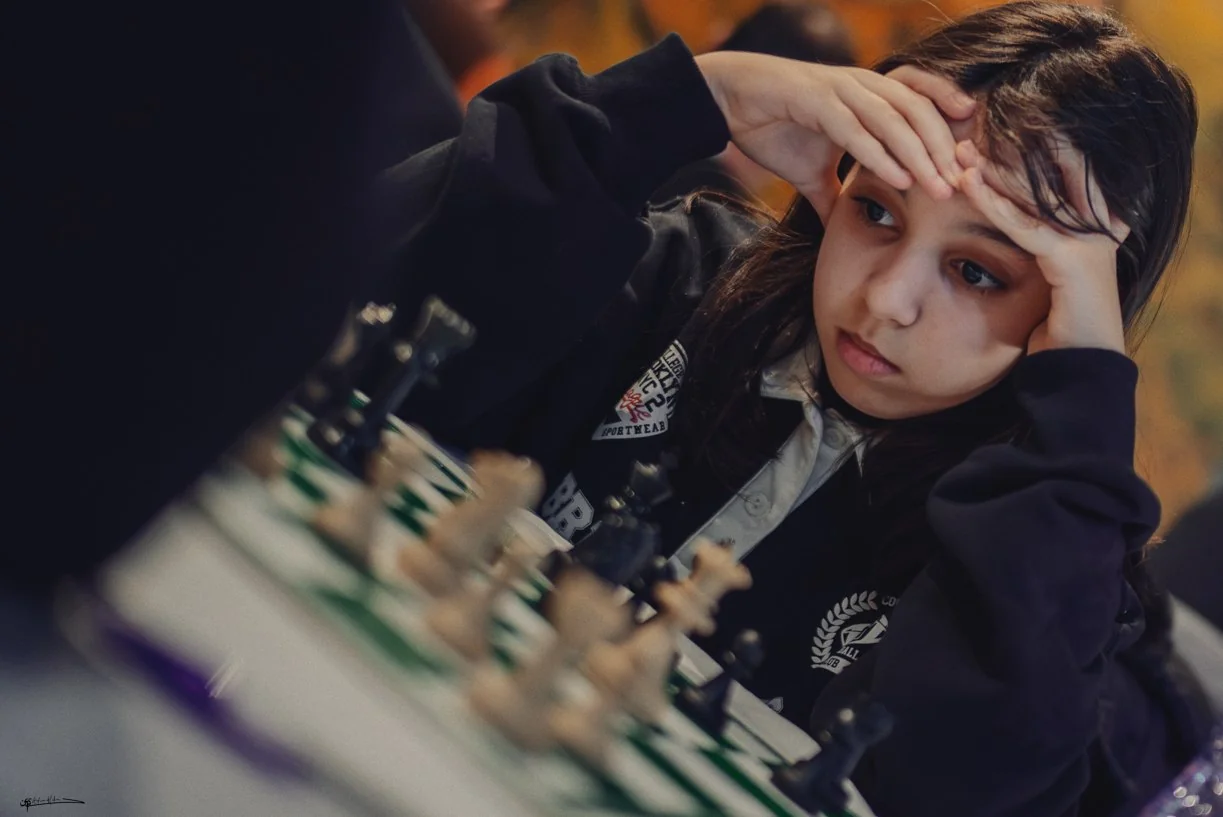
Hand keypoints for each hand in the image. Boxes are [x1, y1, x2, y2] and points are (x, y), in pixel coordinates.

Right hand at [695, 52, 975, 218]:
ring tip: (939, 188)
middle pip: (919, 111)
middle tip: (963, 187)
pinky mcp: (815, 101)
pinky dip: (880, 154)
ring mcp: (840, 91)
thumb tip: (839, 230)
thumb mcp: (810, 172)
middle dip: (943, 149)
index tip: (969, 163)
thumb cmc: (770, 127)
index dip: (948, 126)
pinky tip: (898, 178)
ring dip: (920, 155)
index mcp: (867, 94)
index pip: (922, 102)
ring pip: (894, 119)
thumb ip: (832, 195)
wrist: (728, 102)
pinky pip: (856, 129)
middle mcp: (861, 86)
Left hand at [956, 138, 1129, 355]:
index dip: (1023, 150)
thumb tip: (997, 210)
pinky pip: (1025, 225)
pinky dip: (994, 203)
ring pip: (1035, 193)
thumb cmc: (1054, 324)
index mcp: (1093, 222)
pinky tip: (968, 186)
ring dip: (994, 171)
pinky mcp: (1074, 261)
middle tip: (964, 137)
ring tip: (960, 153)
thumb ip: (1032, 238)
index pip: (1061, 170)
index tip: (980, 138)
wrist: (1079, 368)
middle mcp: (1098, 224)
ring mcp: (1090, 240)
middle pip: (1049, 173)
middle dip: (1005, 152)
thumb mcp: (1042, 272)